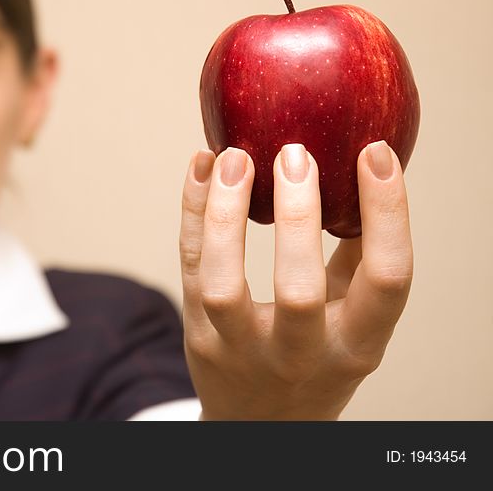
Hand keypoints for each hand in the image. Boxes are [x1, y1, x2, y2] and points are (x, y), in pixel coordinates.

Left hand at [180, 141, 412, 419]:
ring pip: (223, 284)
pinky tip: (201, 166)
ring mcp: (240, 349)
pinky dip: (192, 213)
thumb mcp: (351, 323)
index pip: (386, 279)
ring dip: (224, 215)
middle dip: (298, 217)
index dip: (387, 213)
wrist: (259, 423)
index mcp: (357, 346)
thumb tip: (358, 174)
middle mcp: (300, 355)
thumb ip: (358, 262)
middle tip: (294, 153)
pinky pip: (189, 267)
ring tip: (233, 156)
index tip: (373, 153)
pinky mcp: (198, 335)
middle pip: (299, 291)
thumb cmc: (314, 358)